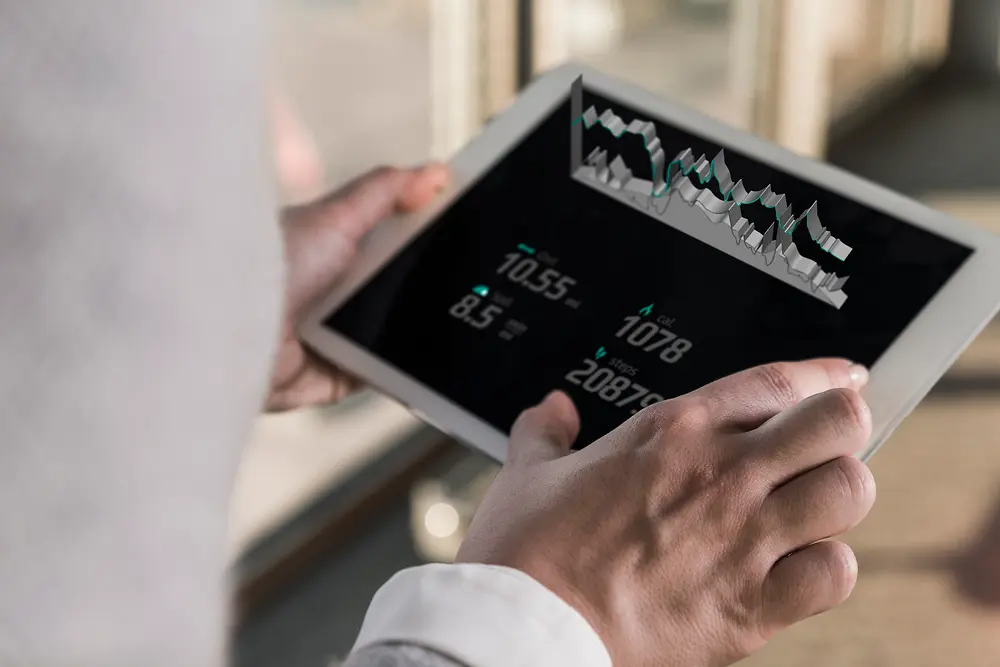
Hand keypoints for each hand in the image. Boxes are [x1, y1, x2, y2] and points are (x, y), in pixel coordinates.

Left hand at [268, 163, 449, 410]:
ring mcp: (336, 338)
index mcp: (333, 252)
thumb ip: (385, 191)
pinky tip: (423, 361)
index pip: (390, 244)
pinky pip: (382, 374)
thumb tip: (435, 172)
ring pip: (393, 335)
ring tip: (453, 324)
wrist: (234, 326)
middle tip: (465, 286)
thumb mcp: (338, 215)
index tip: (461, 239)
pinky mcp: (337, 376)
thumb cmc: (272, 263)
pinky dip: (400, 370)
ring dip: (414, 332)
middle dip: (425, 290)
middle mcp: (333, 295)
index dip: (424, 242)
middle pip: (396, 291)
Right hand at [458, 358, 874, 666]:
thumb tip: (550, 410)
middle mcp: (721, 476)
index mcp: (671, 432)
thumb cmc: (527, 552)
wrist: (529, 629)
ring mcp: (743, 540)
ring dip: (837, 496)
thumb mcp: (528, 473)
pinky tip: (798, 567)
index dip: (825, 374)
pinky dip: (825, 569)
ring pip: (849, 491)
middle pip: (837, 423)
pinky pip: (834, 572)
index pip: (777, 382)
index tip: (842, 378)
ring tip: (811, 506)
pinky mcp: (751, 606)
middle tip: (824, 443)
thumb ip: (545, 432)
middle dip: (842, 427)